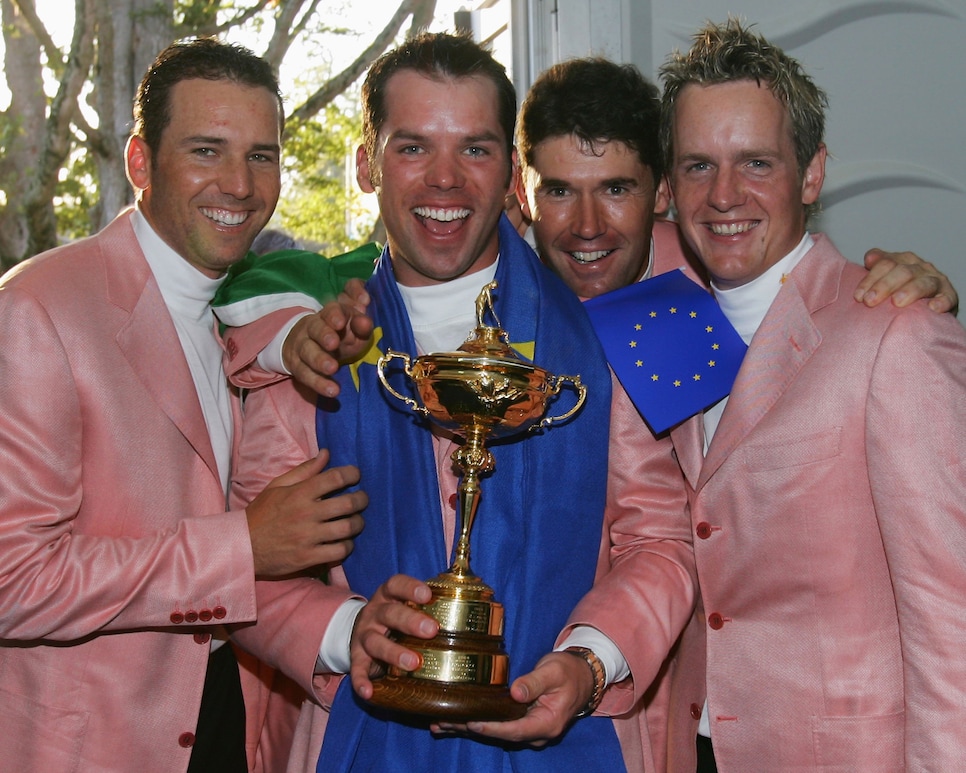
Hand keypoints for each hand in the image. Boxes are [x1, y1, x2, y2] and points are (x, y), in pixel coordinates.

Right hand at [245, 450, 365, 576]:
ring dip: (358, 523)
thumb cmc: (261, 514)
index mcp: (299, 493)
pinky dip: (347, 545)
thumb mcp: (277, 486)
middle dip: (361, 499)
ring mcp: (309, 537)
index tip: (356, 475)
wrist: (243, 546)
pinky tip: (344, 541)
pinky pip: (340, 551)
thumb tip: (327, 453)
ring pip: (348, 528)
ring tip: (356, 521)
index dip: (352, 474)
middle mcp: (306, 513)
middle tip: (362, 499)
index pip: (335, 478)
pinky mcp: (309, 557)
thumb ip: (304, 470)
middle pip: (348, 503)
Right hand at [282, 278, 374, 397]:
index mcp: (330, 314)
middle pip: (315, 328)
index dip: (335, 314)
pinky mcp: (298, 366)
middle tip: (333, 343)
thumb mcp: (353, 324)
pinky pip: (306, 375)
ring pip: (307, 351)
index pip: (332, 309)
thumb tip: (365, 306)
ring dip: (319, 360)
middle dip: (324, 334)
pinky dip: (318, 383)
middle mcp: (313, 327)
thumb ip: (360, 317)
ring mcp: (303, 346)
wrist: (308, 344)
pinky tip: (333, 391)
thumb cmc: (339, 332)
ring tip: (332, 368)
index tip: (341, 322)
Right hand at [348, 575, 437, 699]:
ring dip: (393, 652)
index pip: (396, 584)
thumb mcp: (408, 605)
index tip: (427, 595)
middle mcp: (374, 613)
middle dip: (409, 620)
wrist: (361, 630)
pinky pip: (357, 669)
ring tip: (413, 663)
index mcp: (389, 596)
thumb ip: (436, 606)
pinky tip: (369, 692)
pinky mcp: (356, 657)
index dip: (410, 588)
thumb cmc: (397, 618)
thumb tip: (482, 611)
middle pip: (389, 613)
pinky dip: (360, 681)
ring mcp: (363, 635)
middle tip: (431, 630)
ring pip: (374, 641)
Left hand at [432, 650, 592, 745]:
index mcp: (547, 723)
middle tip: (443, 722)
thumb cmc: (568, 671)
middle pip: (500, 735)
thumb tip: (516, 692)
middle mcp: (536, 733)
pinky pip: (497, 726)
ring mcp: (528, 730)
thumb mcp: (553, 671)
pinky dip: (475, 724)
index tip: (471, 723)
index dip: (491, 728)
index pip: (514, 730)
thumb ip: (535, 682)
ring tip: (440, 724)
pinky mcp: (521, 722)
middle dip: (471, 729)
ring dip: (468, 728)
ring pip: (495, 733)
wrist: (582, 676)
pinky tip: (454, 724)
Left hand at [856, 249, 957, 312]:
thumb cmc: (899, 291)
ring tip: (896, 302)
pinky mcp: (949, 296)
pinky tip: (932, 308)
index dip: (870, 279)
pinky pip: (947, 298)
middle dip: (884, 286)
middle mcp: (920, 267)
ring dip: (910, 291)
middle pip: (902, 271)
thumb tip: (870, 258)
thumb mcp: (886, 277)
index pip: (885, 263)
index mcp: (902, 260)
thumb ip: (877, 267)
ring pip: (923, 283)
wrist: (927, 306)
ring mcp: (935, 280)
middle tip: (870, 301)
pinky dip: (941, 302)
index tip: (858, 297)